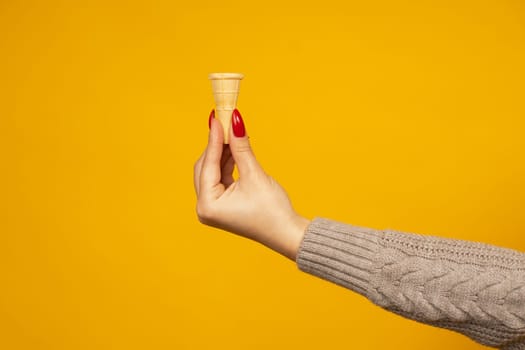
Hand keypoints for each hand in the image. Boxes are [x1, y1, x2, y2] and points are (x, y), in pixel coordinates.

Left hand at [193, 109, 309, 259]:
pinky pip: (220, 178)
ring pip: (212, 171)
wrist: (286, 233)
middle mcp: (205, 207)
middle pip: (205, 167)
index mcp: (208, 205)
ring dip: (223, 153)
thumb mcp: (254, 174)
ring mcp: (212, 207)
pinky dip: (227, 164)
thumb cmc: (272, 211)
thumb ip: (241, 148)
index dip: (214, 139)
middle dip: (217, 145)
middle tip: (225, 122)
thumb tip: (235, 122)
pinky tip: (234, 149)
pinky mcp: (221, 205)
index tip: (217, 118)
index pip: (207, 164)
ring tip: (232, 132)